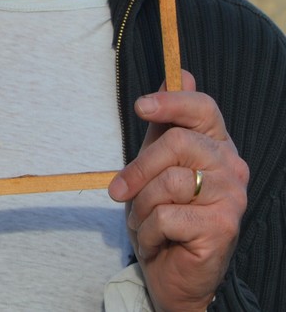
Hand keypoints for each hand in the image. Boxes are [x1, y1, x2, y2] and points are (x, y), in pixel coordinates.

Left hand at [108, 71, 248, 311]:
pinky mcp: (224, 227)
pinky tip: (157, 241)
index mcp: (217, 144)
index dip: (171, 102)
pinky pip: (167, 215)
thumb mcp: (158, 164)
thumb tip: (176, 76)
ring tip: (144, 223)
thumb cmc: (165, 213)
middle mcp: (232, 166)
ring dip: (142, 207)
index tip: (140, 106)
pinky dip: (149, 230)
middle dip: (138, 168)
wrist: (174, 274)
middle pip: (177, 143)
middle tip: (117, 191)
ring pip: (168, 182)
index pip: (203, 107)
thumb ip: (164, 124)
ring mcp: (232, 197)